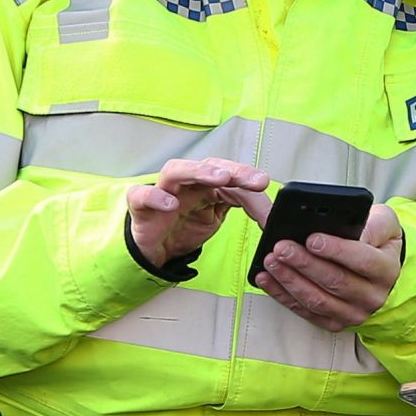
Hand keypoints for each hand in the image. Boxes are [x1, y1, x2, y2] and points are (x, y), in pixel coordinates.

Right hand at [127, 157, 269, 267]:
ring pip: (177, 170)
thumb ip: (243, 209)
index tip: (264, 184)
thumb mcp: (218, 218)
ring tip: (220, 178)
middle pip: (209, 166)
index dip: (248, 179)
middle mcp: (187, 181)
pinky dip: (155, 196)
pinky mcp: (142, 205)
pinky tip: (171, 204)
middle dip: (233, 170)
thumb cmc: (185, 225)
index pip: (231, 174)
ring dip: (199, 171)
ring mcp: (164, 190)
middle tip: (251, 178)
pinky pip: (142, 195)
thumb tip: (274, 211)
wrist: (156, 249)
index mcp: (207, 182)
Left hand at [252, 203, 402, 331]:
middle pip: (335, 281)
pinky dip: (283, 295)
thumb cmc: (378, 242)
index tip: (311, 238)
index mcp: (387, 270)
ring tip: (271, 261)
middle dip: (304, 263)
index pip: (362, 261)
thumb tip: (346, 227)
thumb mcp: (385, 223)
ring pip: (317, 300)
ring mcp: (353, 313)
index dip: (336, 250)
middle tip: (281, 247)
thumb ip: (372, 223)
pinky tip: (267, 279)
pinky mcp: (334, 322)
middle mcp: (373, 296)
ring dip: (290, 281)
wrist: (380, 272)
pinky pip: (305, 311)